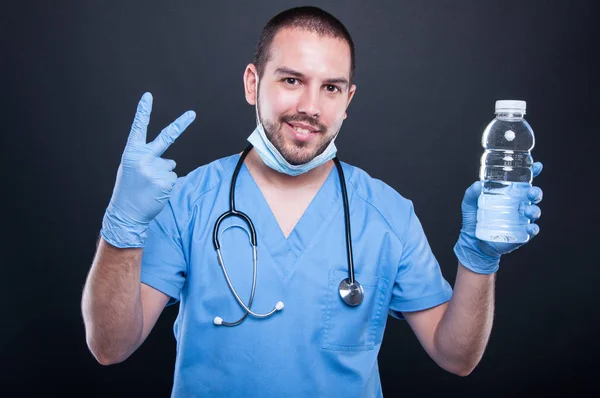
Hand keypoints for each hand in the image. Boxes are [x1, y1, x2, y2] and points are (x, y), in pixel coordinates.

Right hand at [100, 92, 195, 247]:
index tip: (148, 96)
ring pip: (170, 166)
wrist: (126, 212)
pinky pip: (173, 177)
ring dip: (163, 175)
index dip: (143, 112)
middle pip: (166, 137)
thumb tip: (171, 161)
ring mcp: (155, 169)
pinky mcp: (165, 180)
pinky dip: (167, 184)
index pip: (138, 127)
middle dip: (181, 124)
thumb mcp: (132, 169)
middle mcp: (143, 157)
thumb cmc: (129, 189)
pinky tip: (156, 191)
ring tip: (149, 186)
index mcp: (131, 152)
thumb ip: (149, 159)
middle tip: (193, 113)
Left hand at [453, 162, 543, 273]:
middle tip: (531, 191)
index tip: (537, 166)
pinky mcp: (521, 233)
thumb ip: (472, 193)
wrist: (472, 241)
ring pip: (534, 211)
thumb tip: (478, 184)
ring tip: (528, 210)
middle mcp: (518, 205)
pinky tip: (530, 227)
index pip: (523, 181)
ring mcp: (521, 219)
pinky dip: (533, 229)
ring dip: (534, 209)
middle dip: (536, 192)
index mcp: (509, 194)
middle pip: (533, 195)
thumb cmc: (473, 219)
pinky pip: (531, 230)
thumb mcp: (469, 203)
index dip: (532, 172)